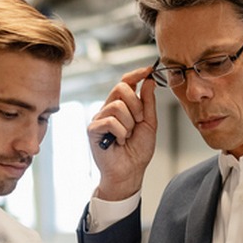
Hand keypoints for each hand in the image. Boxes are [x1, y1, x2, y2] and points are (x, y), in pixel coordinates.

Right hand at [89, 66, 157, 200]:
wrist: (130, 172)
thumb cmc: (137, 151)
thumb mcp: (149, 124)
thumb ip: (148, 103)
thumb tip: (149, 81)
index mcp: (122, 105)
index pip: (126, 82)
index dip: (136, 74)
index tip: (149, 70)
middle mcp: (109, 108)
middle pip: (120, 88)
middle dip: (136, 105)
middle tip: (138, 122)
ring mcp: (99, 118)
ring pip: (117, 106)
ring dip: (129, 123)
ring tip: (127, 136)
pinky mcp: (93, 129)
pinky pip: (110, 120)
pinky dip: (120, 132)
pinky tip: (119, 141)